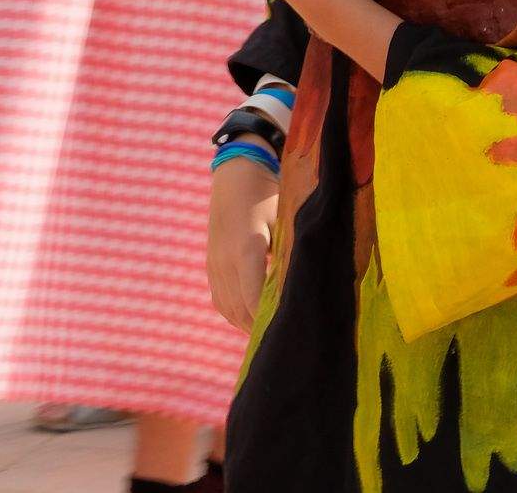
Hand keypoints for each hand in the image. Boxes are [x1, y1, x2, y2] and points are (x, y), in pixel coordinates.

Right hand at [208, 156, 278, 330]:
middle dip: (261, 330)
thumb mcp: (286, 223)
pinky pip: (220, 300)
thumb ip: (292, 256)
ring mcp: (215, 263)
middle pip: (240, 310)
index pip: (254, 301)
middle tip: (287, 341)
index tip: (290, 334)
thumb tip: (305, 289)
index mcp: (246, 250)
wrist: (236, 175)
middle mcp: (225, 261)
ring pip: (228, 309)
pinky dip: (235, 315)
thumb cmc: (269, 197)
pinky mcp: (211, 264)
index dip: (269, 323)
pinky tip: (251, 319)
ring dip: (247, 325)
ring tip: (271, 336)